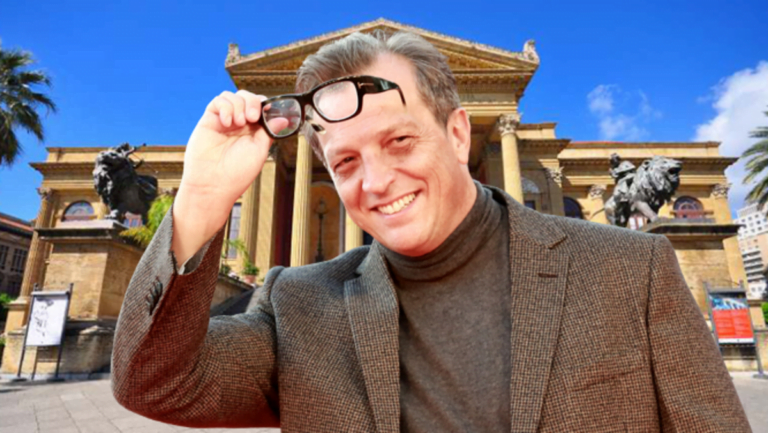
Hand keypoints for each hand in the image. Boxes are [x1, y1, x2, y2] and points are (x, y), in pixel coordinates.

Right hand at [172, 90, 286, 262]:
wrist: (214, 184)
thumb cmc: (237, 173)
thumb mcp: (260, 150)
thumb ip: (269, 131)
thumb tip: (283, 119)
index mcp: (253, 132)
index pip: (260, 107)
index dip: (264, 105)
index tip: (266, 111)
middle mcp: (238, 125)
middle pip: (246, 98)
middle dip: (252, 102)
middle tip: (252, 117)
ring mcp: (224, 122)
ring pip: (232, 96)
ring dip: (239, 105)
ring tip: (239, 123)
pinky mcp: (209, 121)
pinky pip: (217, 102)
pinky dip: (225, 106)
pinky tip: (227, 122)